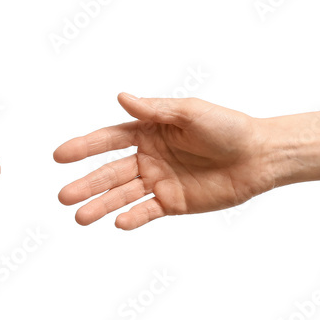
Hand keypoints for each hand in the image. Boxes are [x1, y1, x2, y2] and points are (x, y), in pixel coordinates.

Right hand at [54, 93, 319, 229]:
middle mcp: (148, 157)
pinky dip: (133, 218)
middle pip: (110, 172)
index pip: (108, 140)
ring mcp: (159, 181)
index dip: (83, 148)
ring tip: (79, 218)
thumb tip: (121, 97)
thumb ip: (154, 110)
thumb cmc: (228, 127)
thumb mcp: (191, 113)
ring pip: (122, 195)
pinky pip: (147, 212)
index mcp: (148, 131)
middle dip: (86, 184)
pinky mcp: (174, 203)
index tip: (59, 156)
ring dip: (101, 206)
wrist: (260, 156)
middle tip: (63, 196)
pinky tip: (118, 223)